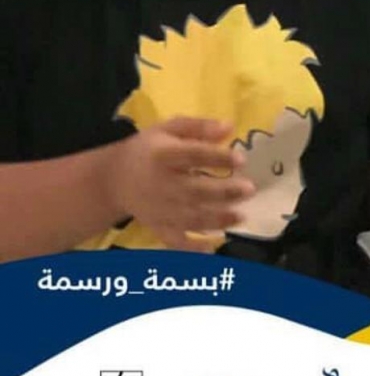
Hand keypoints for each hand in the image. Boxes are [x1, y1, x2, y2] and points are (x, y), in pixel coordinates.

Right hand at [105, 117, 255, 250]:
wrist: (113, 179)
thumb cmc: (149, 149)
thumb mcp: (170, 129)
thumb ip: (199, 127)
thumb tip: (230, 127)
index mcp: (164, 156)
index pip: (194, 156)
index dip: (217, 158)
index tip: (242, 160)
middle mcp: (162, 184)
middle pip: (195, 190)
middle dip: (223, 192)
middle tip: (249, 189)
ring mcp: (160, 209)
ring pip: (190, 217)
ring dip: (217, 219)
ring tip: (241, 216)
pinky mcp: (157, 227)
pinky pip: (174, 241)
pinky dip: (191, 248)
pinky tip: (212, 248)